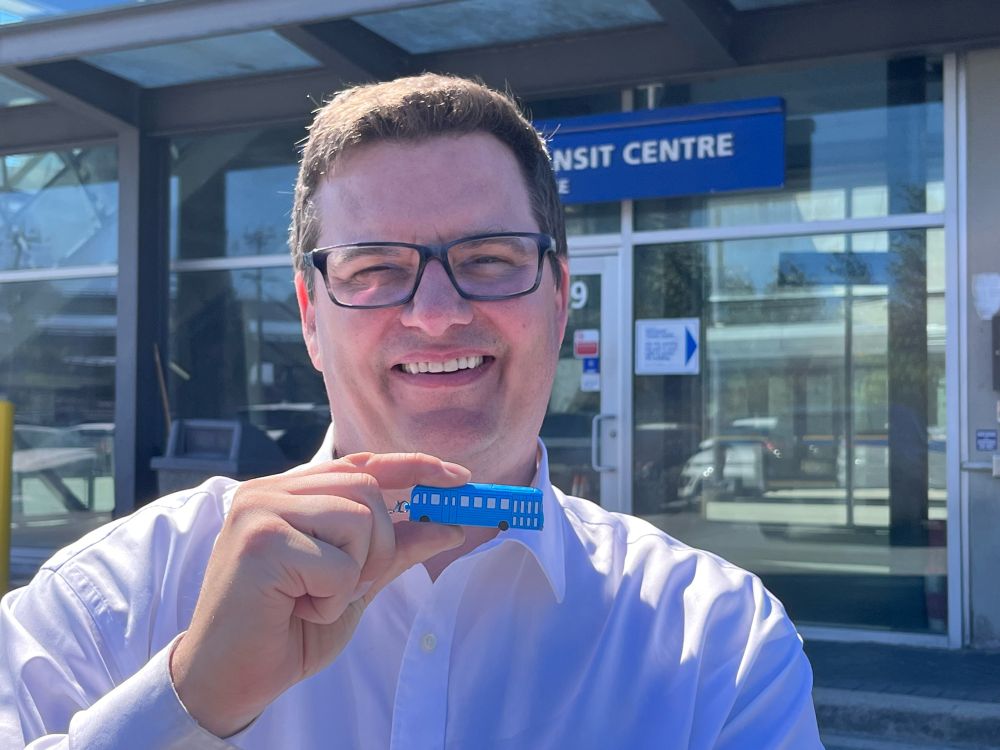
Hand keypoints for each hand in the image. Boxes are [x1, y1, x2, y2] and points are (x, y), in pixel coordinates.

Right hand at [169, 452, 467, 736]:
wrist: (229, 680)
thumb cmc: (286, 629)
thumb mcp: (355, 584)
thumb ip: (394, 549)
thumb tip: (449, 525)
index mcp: (289, 492)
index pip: (361, 463)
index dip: (413, 467)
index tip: (459, 478)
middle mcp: (270, 490)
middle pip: (367, 487)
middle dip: (379, 543)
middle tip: (348, 585)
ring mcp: (260, 510)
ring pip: (358, 518)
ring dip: (354, 572)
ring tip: (315, 598)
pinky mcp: (260, 541)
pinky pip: (338, 562)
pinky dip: (333, 599)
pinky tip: (299, 610)